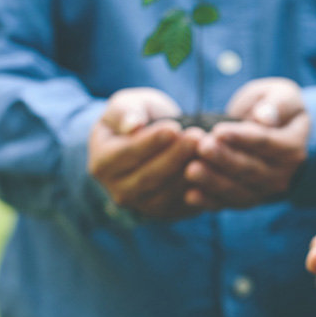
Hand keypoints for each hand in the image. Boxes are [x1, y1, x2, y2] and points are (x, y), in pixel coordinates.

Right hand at [89, 87, 198, 219]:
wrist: (154, 140)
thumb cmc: (139, 117)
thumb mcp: (130, 104)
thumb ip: (127, 111)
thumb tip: (133, 126)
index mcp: (102, 163)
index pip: (126, 154)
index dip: (151, 142)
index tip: (174, 127)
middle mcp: (118, 190)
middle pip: (147, 177)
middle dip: (174, 157)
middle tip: (197, 137)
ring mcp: (141, 205)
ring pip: (165, 195)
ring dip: (188, 174)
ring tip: (207, 150)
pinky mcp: (166, 213)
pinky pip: (182, 206)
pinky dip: (198, 191)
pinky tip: (213, 169)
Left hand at [186, 77, 310, 208]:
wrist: (277, 133)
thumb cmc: (275, 107)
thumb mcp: (283, 95)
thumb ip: (277, 104)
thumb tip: (264, 117)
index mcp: (293, 146)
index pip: (266, 142)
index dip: (241, 138)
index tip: (218, 130)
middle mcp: (283, 174)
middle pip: (250, 168)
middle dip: (223, 159)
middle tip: (201, 147)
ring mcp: (265, 190)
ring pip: (238, 190)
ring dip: (213, 182)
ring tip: (191, 170)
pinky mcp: (248, 199)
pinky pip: (228, 203)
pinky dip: (209, 201)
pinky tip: (190, 195)